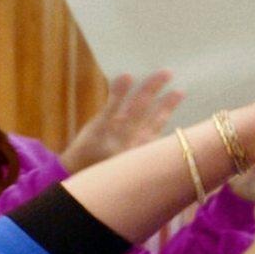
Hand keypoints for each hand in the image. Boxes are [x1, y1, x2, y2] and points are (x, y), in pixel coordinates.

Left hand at [60, 69, 183, 173]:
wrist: (74, 180)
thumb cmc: (104, 167)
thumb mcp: (128, 162)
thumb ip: (142, 144)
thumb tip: (158, 118)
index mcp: (141, 153)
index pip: (160, 128)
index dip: (170, 109)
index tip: (180, 91)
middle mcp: (132, 145)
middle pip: (153, 117)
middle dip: (165, 96)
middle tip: (172, 74)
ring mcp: (116, 136)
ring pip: (137, 109)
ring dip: (150, 89)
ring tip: (163, 73)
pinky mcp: (98, 129)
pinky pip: (111, 108)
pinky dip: (120, 91)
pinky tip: (127, 76)